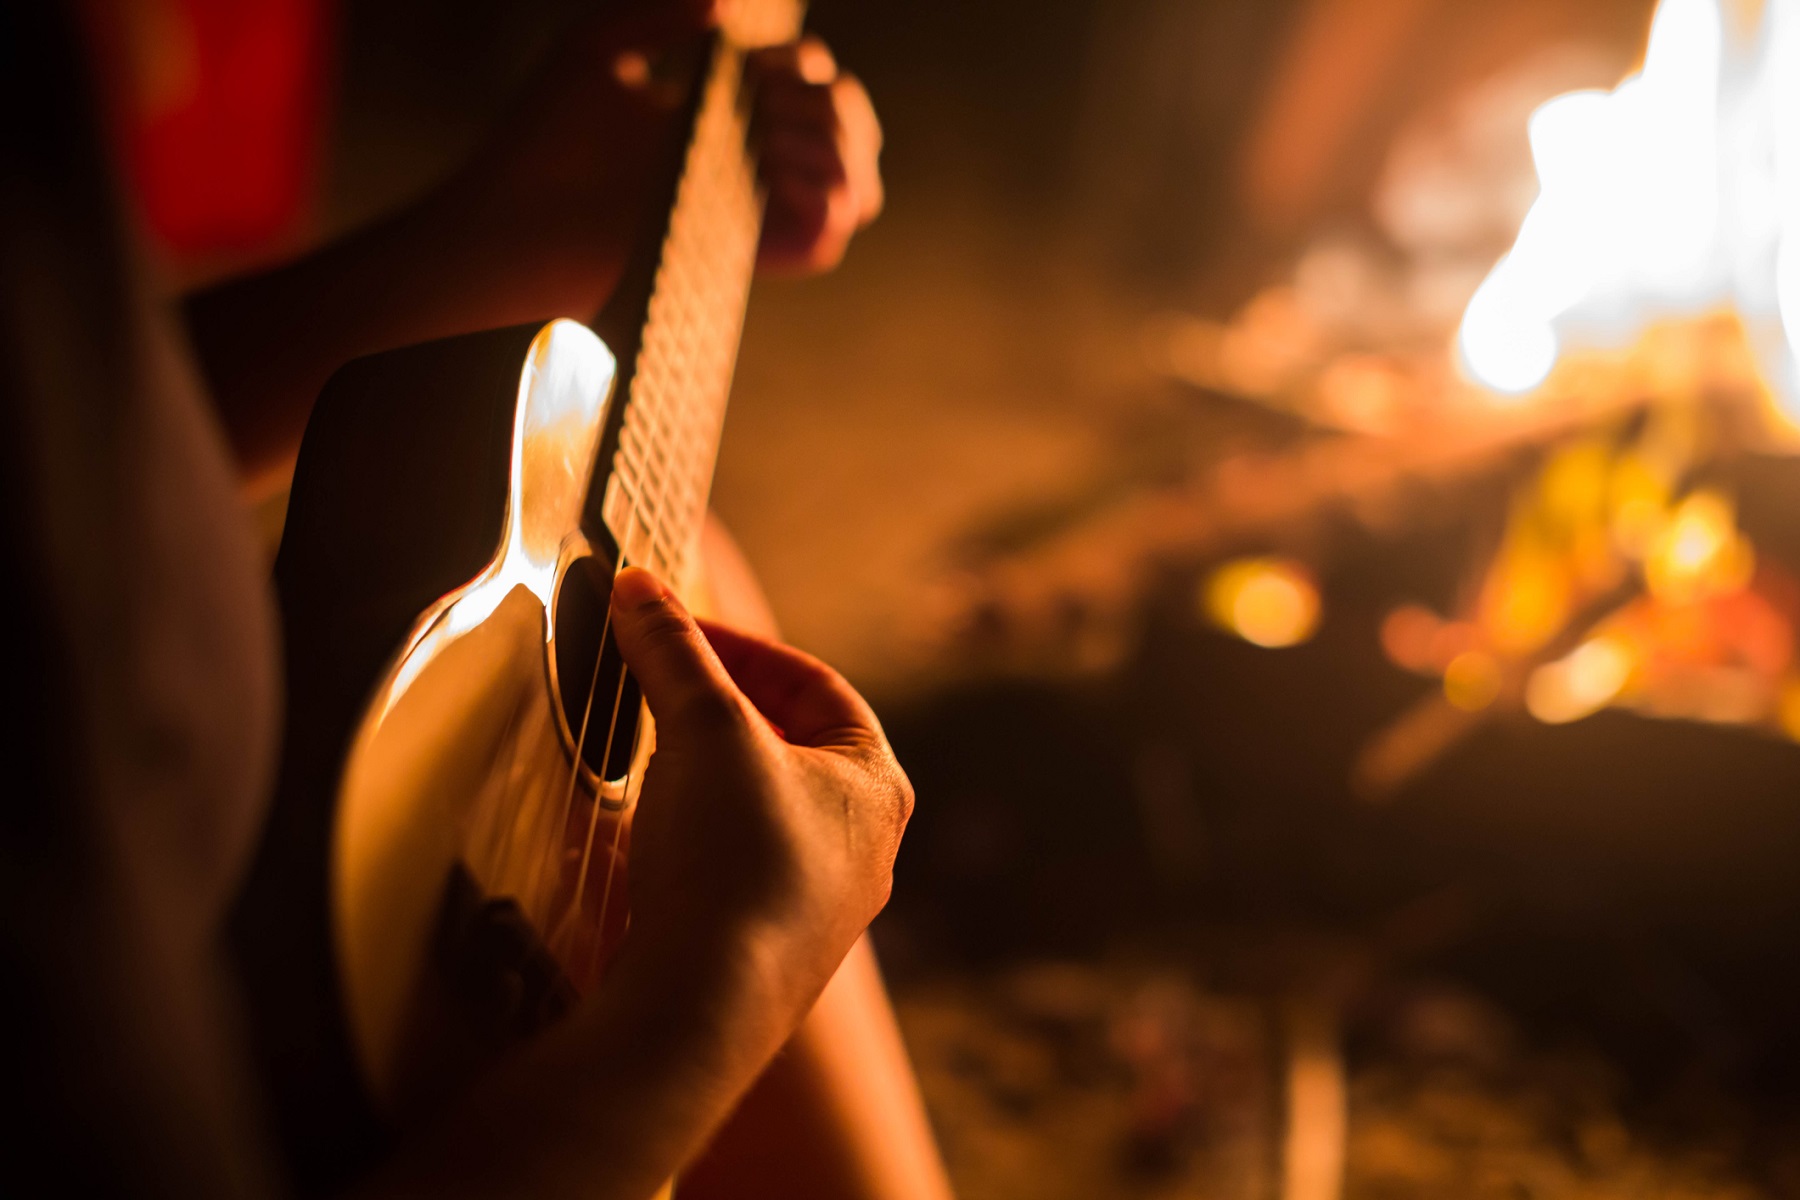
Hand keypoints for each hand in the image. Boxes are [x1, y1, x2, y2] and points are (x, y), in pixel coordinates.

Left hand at [435, 4, 883, 319]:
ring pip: (857, 185)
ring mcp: (748, 215)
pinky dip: (828, 198)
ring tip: (766, 137)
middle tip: (760, 103)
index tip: (746, 67)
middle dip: (830, 102)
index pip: (810, 85)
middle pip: (847, 129)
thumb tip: (729, 11)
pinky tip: (775, 168)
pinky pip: (826, 239)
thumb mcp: (596, 46)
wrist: (508, 225)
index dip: (800, 64)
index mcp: (722, 117)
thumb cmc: (537, 141)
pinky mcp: (741, 256)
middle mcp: (745, 169)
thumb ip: (662, 11)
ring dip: (834, 144)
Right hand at [608, 567, 911, 1016]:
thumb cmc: (733, 859)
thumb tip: (637, 586)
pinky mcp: (768, 948)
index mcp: (877, 784)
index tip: (678, 633)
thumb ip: (673, 649)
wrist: (704, 1006)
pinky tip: (654, 837)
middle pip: (794, 745)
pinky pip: (738, 868)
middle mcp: (865, 847)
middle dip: (725, 708)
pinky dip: (698, 835)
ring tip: (652, 752)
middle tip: (662, 685)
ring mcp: (820, 905)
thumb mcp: (703, 725)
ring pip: (765, 810)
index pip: (818, 685)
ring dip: (708, 773)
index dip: (744, 647)